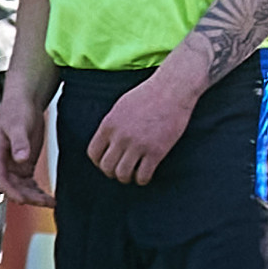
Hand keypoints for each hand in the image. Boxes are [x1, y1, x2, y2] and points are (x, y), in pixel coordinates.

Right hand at [0, 84, 54, 207]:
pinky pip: (29, 182)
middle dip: (27, 197)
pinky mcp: (25, 164)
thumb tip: (20, 159)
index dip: (9, 191)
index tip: (23, 199)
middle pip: (12, 187)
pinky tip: (49, 196)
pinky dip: (38, 190)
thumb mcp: (18, 125)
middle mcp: (4, 163)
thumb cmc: (17, 111)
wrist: (24, 103)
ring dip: (34, 196)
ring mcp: (14, 165)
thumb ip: (19, 142)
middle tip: (45, 203)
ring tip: (51, 203)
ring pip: (22, 187)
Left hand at [86, 70, 198, 184]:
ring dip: (127, 178)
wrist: (174, 89)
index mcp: (109, 125)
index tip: (108, 163)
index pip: (94, 153)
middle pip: (107, 167)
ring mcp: (138, 145)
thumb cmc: (151, 93)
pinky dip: (143, 179)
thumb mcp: (122, 106)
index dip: (99, 162)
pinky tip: (147, 175)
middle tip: (121, 171)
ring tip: (134, 175)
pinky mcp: (156, 151)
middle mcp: (120, 137)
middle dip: (113, 172)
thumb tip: (108, 140)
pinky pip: (143, 174)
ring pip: (123, 174)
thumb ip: (112, 124)